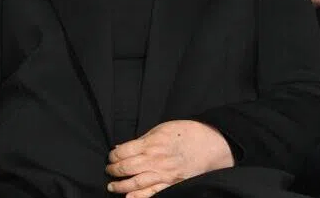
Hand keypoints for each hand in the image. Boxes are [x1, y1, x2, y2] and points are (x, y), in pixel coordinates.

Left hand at [105, 120, 233, 196]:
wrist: (211, 144)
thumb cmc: (187, 133)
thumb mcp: (162, 128)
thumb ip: (143, 139)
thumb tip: (123, 147)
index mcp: (151, 143)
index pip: (123, 151)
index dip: (113, 155)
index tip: (111, 156)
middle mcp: (155, 160)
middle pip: (126, 167)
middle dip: (113, 170)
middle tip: (109, 171)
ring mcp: (163, 174)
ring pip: (135, 183)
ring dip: (120, 186)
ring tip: (112, 186)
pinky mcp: (172, 184)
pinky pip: (152, 193)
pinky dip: (139, 197)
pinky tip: (129, 197)